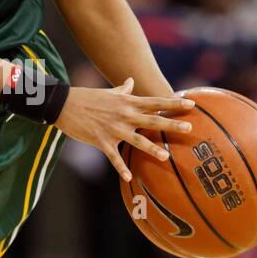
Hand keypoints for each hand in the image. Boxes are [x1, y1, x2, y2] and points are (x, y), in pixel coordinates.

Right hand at [56, 77, 194, 181]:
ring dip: (152, 148)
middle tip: (189, 128)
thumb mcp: (108, 92)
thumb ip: (122, 89)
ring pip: (137, 140)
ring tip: (166, 156)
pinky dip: (121, 167)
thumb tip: (130, 80)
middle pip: (152, 120)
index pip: (155, 102)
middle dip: (171, 124)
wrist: (64, 104)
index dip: (174, 103)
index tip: (191, 104)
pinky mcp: (101, 140)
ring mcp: (113, 128)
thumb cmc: (87, 97)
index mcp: (127, 102)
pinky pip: (114, 156)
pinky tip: (129, 176)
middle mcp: (124, 115)